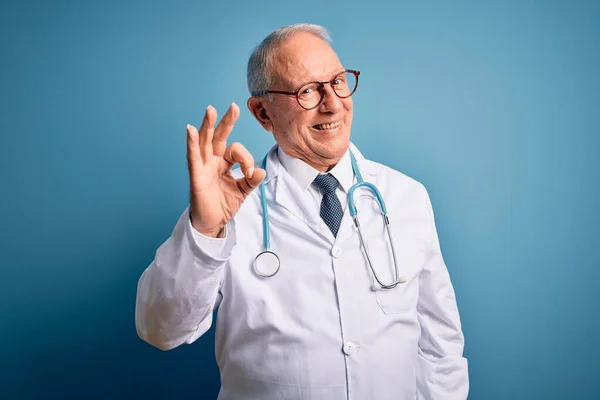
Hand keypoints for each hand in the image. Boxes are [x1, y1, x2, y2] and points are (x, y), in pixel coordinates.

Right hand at [187, 103, 265, 236]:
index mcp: (224, 163)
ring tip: (210, 110)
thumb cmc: (224, 204)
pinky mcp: (195, 176)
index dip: (246, 158)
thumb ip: (252, 180)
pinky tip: (190, 130)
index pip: (236, 151)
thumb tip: (261, 171)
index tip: (251, 173)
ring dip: (208, 126)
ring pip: (205, 142)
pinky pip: (193, 157)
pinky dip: (192, 144)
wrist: (212, 223)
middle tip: (233, 106)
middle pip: (219, 137)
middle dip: (226, 121)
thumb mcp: (243, 191)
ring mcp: (203, 167)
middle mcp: (212, 161)